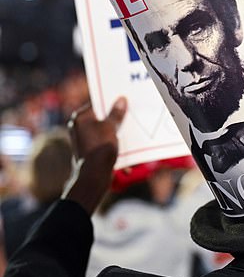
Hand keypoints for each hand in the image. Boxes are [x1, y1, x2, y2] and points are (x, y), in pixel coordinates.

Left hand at [63, 97, 126, 214]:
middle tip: (130, 115)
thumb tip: (121, 100)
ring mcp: (84, 140)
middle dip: (117, 119)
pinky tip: (125, 152)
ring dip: (118, 134)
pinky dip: (114, 146)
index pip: (97, 103)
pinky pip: (105, 144)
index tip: (123, 99)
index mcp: (81, 118)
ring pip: (105, 132)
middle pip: (102, 118)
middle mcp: (79, 128)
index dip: (110, 101)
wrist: (93, 176)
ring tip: (130, 135)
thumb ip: (116, 113)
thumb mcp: (111, 127)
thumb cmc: (99, 149)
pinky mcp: (90, 152)